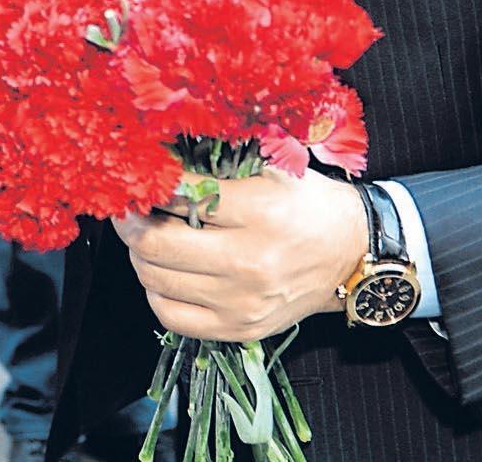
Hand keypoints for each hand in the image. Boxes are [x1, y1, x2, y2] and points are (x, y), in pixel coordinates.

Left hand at [112, 170, 367, 342]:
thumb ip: (221, 161)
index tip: (139, 176)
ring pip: (156, 279)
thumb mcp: (274, 167)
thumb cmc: (308, 204)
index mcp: (258, 210)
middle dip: (130, 221)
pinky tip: (165, 272)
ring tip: (148, 237)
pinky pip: (171, 316)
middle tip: (129, 208)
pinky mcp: (240, 328)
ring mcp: (242, 301)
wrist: (352, 254)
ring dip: (140, 255)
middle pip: (156, 244)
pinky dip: (156, 291)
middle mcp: (248, 261)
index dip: (149, 183)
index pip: (178, 195)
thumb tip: (161, 153)